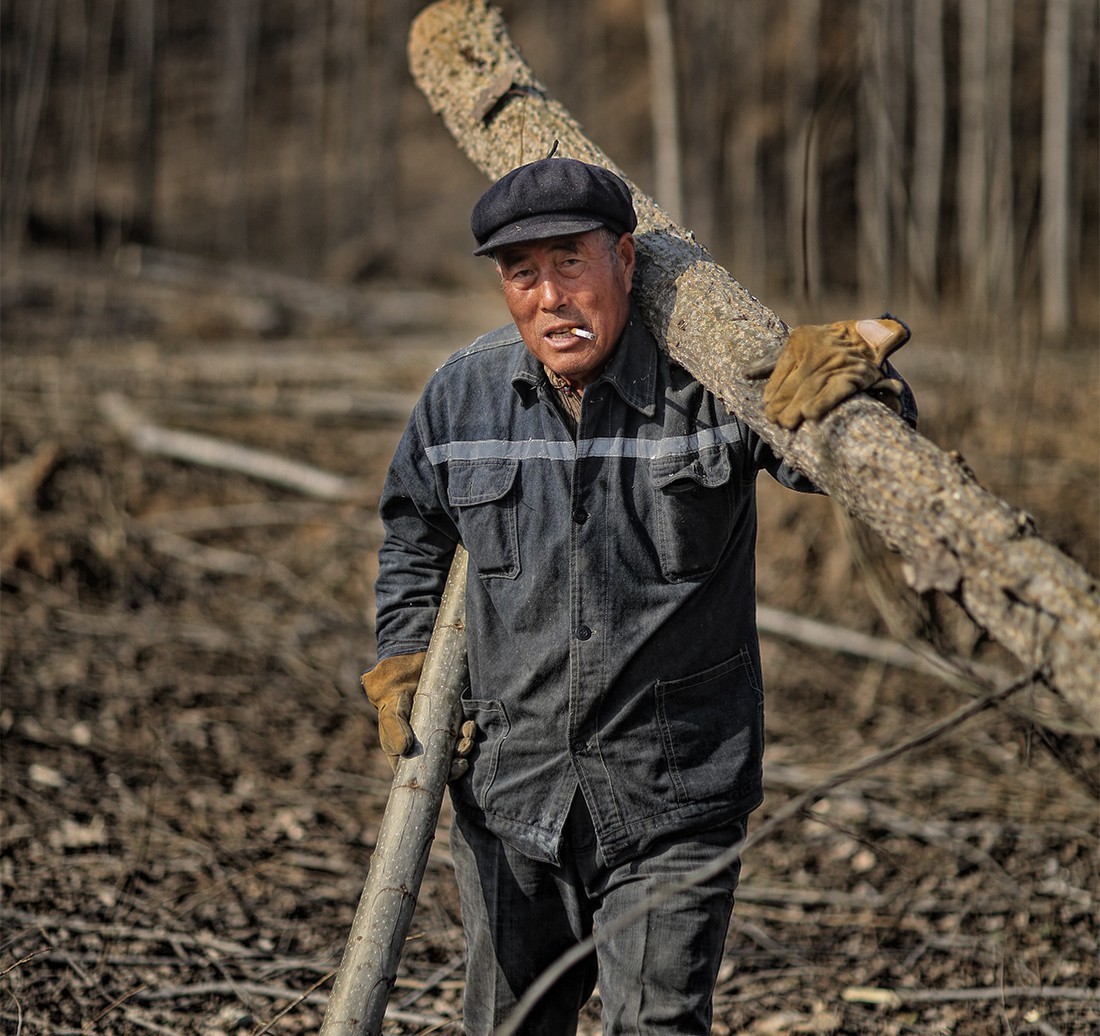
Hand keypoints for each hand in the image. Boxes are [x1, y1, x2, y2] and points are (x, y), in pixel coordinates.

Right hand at [361, 652, 476, 778]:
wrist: (405, 671)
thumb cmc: (393, 698)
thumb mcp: (390, 713)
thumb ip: (395, 729)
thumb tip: (404, 748)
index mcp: (409, 755)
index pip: (426, 775)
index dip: (441, 778)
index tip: (452, 771)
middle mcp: (427, 748)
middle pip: (446, 766)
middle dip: (457, 765)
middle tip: (462, 758)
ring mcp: (441, 734)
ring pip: (457, 750)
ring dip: (465, 748)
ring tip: (467, 739)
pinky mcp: (452, 720)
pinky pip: (464, 732)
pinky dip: (469, 732)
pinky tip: (470, 726)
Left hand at [745, 316, 909, 429]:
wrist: (868, 339)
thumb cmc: (823, 348)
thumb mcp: (797, 347)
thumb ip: (774, 361)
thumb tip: (746, 374)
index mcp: (800, 339)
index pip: (781, 367)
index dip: (773, 388)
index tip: (767, 404)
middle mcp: (818, 347)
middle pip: (794, 381)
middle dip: (781, 403)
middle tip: (773, 419)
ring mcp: (837, 360)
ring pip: (810, 388)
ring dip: (795, 408)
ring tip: (785, 423)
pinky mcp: (855, 374)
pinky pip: (835, 391)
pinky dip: (822, 402)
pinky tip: (809, 415)